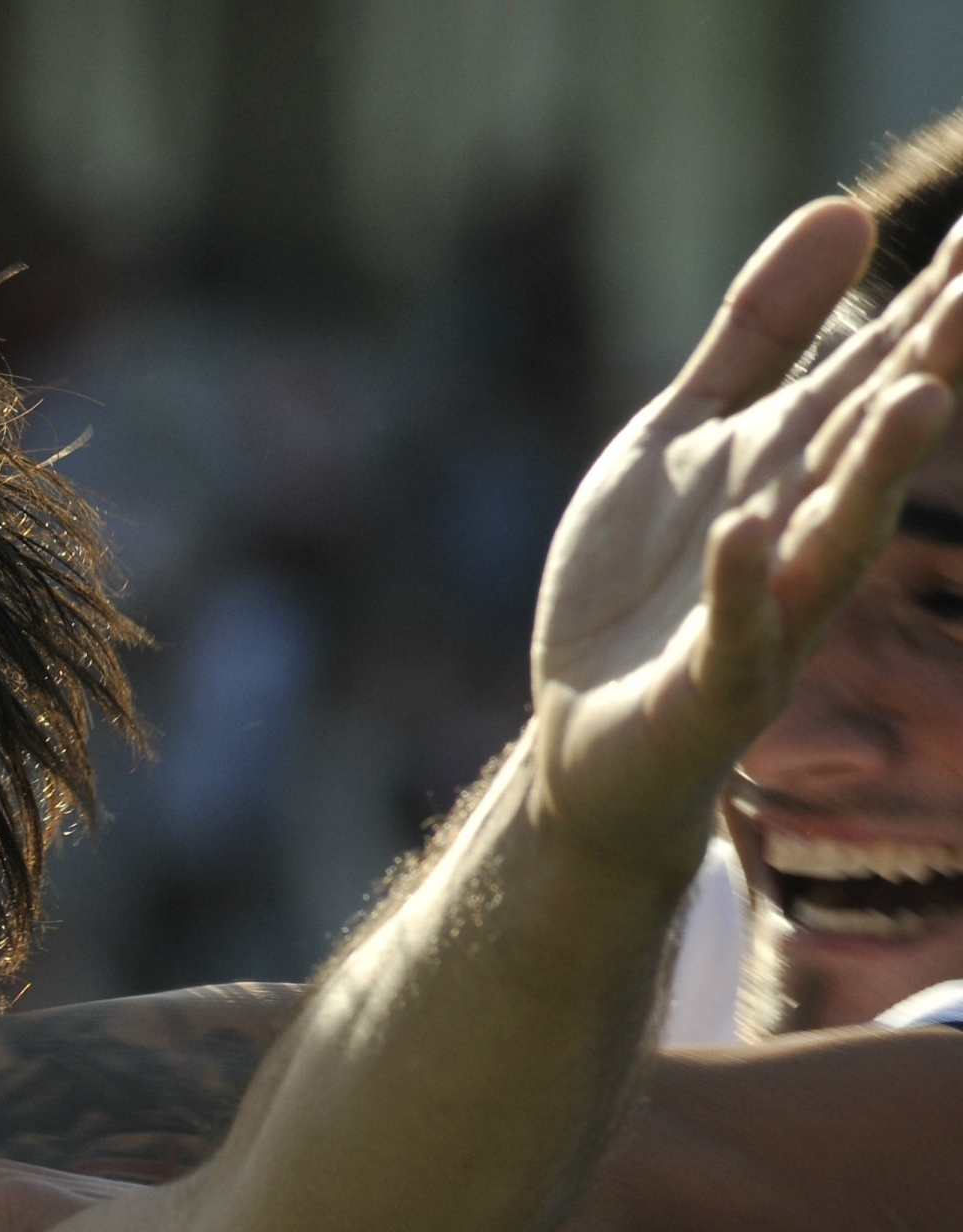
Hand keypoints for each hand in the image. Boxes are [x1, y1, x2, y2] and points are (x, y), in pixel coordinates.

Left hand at [528, 200, 962, 871]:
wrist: (588, 735)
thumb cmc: (645, 584)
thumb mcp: (683, 435)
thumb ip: (758, 336)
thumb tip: (842, 210)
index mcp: (795, 465)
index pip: (875, 373)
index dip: (928, 306)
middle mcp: (799, 533)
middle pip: (871, 448)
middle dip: (929, 374)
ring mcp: (764, 616)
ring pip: (835, 543)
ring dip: (876, 475)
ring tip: (916, 400)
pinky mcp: (710, 688)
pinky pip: (733, 636)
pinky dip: (740, 586)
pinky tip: (745, 530)